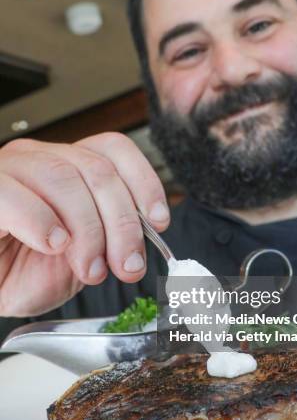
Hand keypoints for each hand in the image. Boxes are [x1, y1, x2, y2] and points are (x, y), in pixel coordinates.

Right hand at [0, 133, 168, 317]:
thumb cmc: (21, 271)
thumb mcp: (79, 260)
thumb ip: (108, 244)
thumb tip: (137, 249)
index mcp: (67, 166)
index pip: (113, 148)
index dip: (143, 181)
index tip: (159, 221)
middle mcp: (39, 158)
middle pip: (98, 169)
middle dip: (123, 223)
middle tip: (127, 264)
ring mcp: (8, 169)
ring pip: (63, 178)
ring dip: (88, 230)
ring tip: (90, 268)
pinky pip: (13, 194)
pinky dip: (41, 222)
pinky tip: (52, 245)